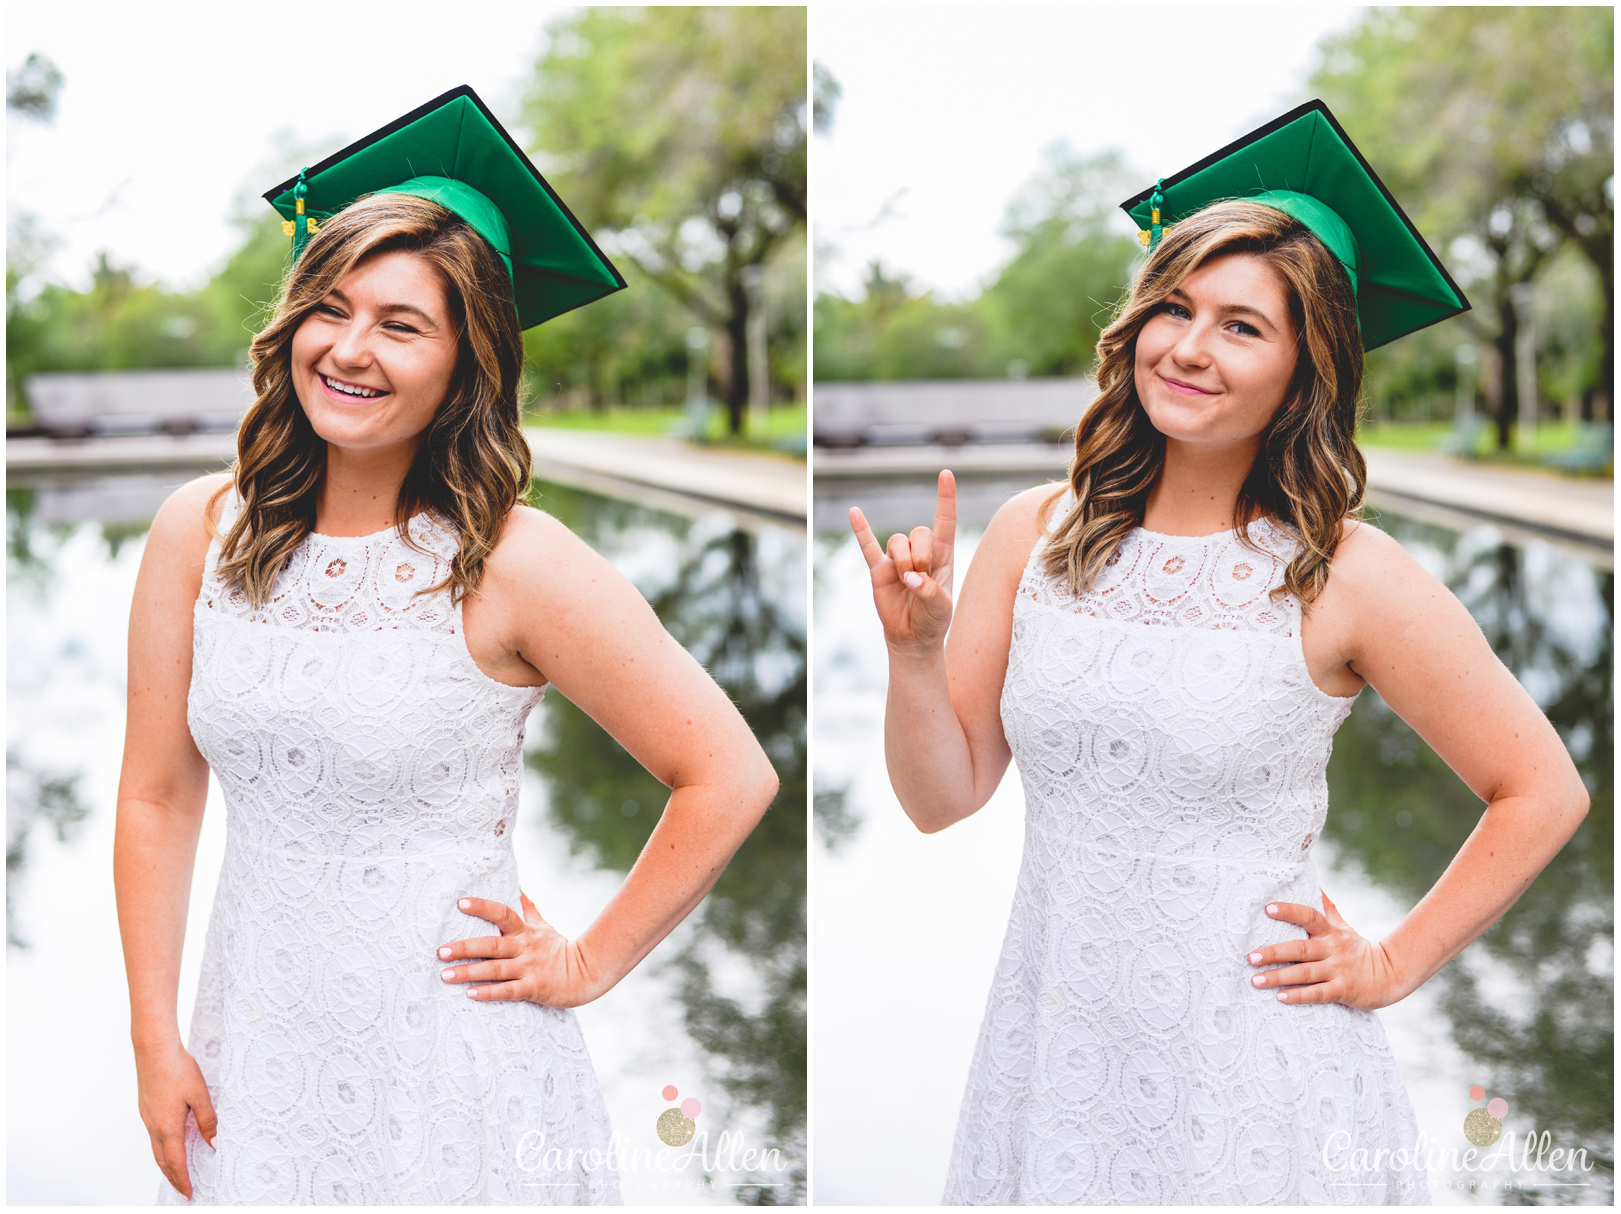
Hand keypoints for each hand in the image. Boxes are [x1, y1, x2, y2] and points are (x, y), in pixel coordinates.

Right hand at [134, 1039, 215, 1199]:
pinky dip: (162, 1147)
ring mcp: (147, 1117)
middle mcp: (154, 1126)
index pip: (176, 1162)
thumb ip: (207, 1120)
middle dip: (172, 1177)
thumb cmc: (177, 1069)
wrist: (154, 1050)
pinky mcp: (146, 1108)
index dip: (182, 1179)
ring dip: (166, 1163)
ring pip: (156, 1148)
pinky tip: (170, 1142)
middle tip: (182, 1188)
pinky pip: (153, 1134)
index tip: (188, 1192)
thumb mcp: (200, 1095)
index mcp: (168, 1127)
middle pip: (162, 1160)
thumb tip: (213, 1142)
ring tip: (176, 1171)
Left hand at [437, 892, 602, 1008]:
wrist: (587, 973)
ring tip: (445, 975)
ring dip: (469, 972)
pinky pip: (508, 991)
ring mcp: (529, 968)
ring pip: (495, 970)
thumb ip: (530, 909)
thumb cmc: (560, 949)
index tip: (461, 903)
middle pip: (491, 945)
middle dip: (464, 947)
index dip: (482, 907)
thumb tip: (520, 889)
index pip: (502, 913)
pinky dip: (489, 993)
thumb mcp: (545, 926)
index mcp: (525, 932)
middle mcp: (524, 949)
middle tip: (440, 951)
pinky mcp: (534, 988)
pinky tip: (471, 994)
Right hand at [849, 469, 957, 654]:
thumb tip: (910, 578)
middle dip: (920, 555)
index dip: (946, 497)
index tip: (946, 474)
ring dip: (903, 561)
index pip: (945, 520)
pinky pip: (867, 546)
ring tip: (906, 582)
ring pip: (898, 541)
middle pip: (919, 532)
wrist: (913, 638)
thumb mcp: (942, 608)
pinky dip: (861, 530)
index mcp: (943, 555)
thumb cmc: (934, 620)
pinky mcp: (879, 570)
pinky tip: (854, 512)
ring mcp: (898, 559)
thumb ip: (930, 592)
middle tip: (921, 577)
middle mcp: (921, 552)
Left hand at [1245, 891, 1404, 1010]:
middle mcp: (1332, 950)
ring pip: (1305, 973)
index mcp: (1330, 932)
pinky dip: (1299, 996)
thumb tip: (1315, 886)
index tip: (1267, 908)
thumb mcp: (1343, 927)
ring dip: (1279, 977)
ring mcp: (1338, 970)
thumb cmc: (1357, 949)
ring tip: (1256, 980)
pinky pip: (1318, 993)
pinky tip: (1280, 997)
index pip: (1309, 916)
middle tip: (1250, 957)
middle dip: (1273, 952)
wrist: (1388, 976)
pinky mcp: (1343, 990)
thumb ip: (1328, 909)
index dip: (1289, 911)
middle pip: (1300, 949)